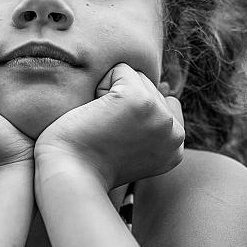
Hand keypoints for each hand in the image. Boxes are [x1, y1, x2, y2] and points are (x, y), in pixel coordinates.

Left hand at [34, 63, 184, 189]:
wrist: (71, 176)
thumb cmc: (89, 165)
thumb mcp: (133, 151)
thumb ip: (150, 127)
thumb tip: (163, 87)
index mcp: (175, 149)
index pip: (166, 105)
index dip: (135, 112)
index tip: (117, 139)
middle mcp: (175, 133)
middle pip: (150, 87)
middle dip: (122, 103)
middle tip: (107, 135)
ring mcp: (160, 115)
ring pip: (136, 76)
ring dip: (112, 95)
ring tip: (101, 126)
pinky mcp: (139, 100)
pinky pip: (120, 70)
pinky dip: (100, 86)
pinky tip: (95, 115)